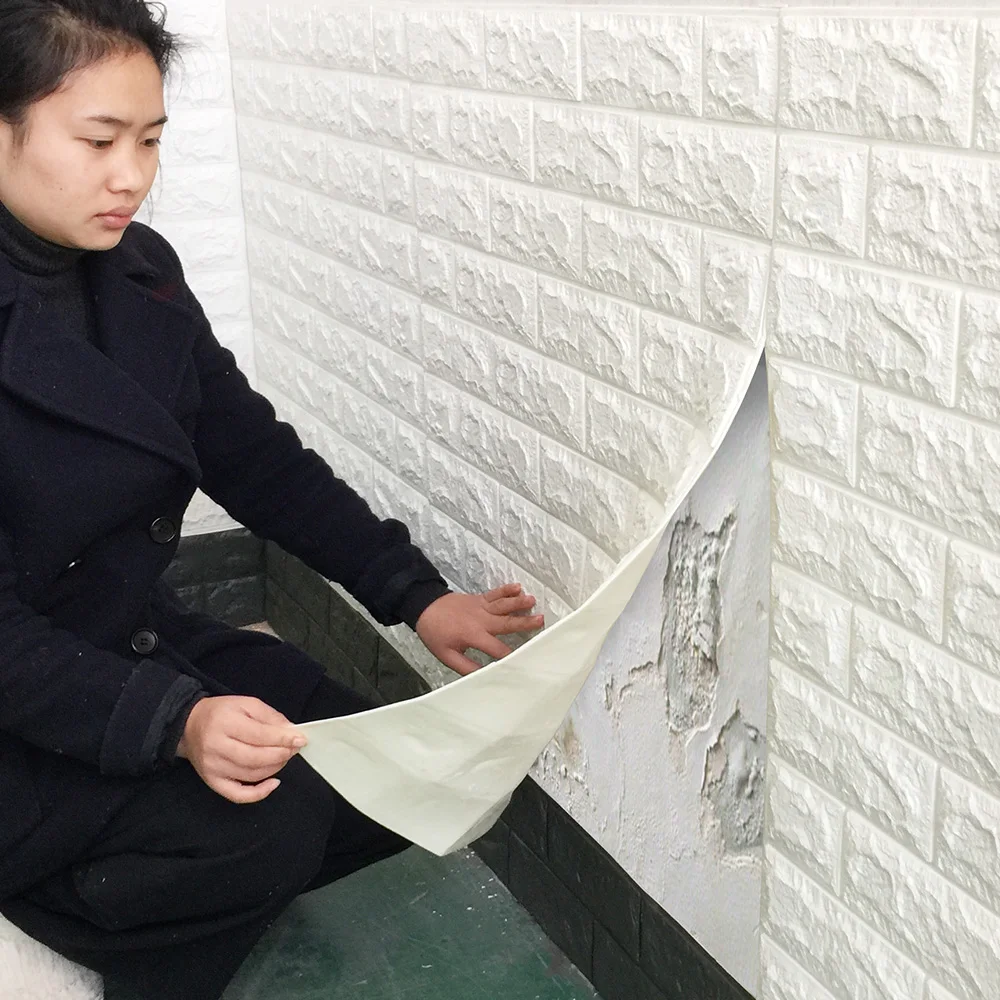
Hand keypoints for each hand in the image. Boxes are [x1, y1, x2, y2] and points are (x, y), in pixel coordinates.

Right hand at [176, 695, 307, 803]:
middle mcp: (216, 747)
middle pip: (256, 757)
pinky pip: (238, 795)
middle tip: (295, 748)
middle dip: (282, 754)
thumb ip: (270, 717)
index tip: (300, 739)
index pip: (260, 735)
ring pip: (252, 774)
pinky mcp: (212, 782)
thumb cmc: (220, 713)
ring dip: (275, 767)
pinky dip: (259, 793)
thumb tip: (291, 732)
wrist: (189, 726)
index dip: (283, 739)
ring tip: (284, 757)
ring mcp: (213, 767)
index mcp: (224, 723)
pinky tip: (273, 783)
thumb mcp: (246, 704)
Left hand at [415, 583, 543, 675]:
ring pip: (503, 604)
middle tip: (541, 621)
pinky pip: (495, 593)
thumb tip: (484, 676)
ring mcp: (481, 607)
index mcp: (474, 635)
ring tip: (532, 601)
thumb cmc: (435, 633)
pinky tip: (518, 587)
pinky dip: (506, 589)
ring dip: (518, 603)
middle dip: (524, 623)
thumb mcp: (447, 655)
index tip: (525, 660)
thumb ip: (467, 667)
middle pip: (506, 622)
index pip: (497, 649)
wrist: (424, 607)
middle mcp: (481, 620)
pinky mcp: (479, 598)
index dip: (511, 656)